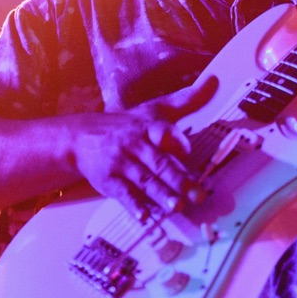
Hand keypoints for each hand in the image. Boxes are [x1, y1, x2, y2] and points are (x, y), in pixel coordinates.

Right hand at [71, 77, 216, 220]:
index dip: (175, 142)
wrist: (81, 137)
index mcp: (149, 126)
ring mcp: (121, 163)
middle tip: (198, 195)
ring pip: (145, 180)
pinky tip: (144, 216)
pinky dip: (133, 206)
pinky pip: (123, 194)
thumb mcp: (155, 108)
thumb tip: (214, 81)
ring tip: (177, 207)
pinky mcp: (108, 180)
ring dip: (162, 195)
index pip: (163, 132)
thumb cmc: (128, 124)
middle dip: (179, 179)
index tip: (187, 153)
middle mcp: (135, 144)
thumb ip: (186, 99)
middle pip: (159, 162)